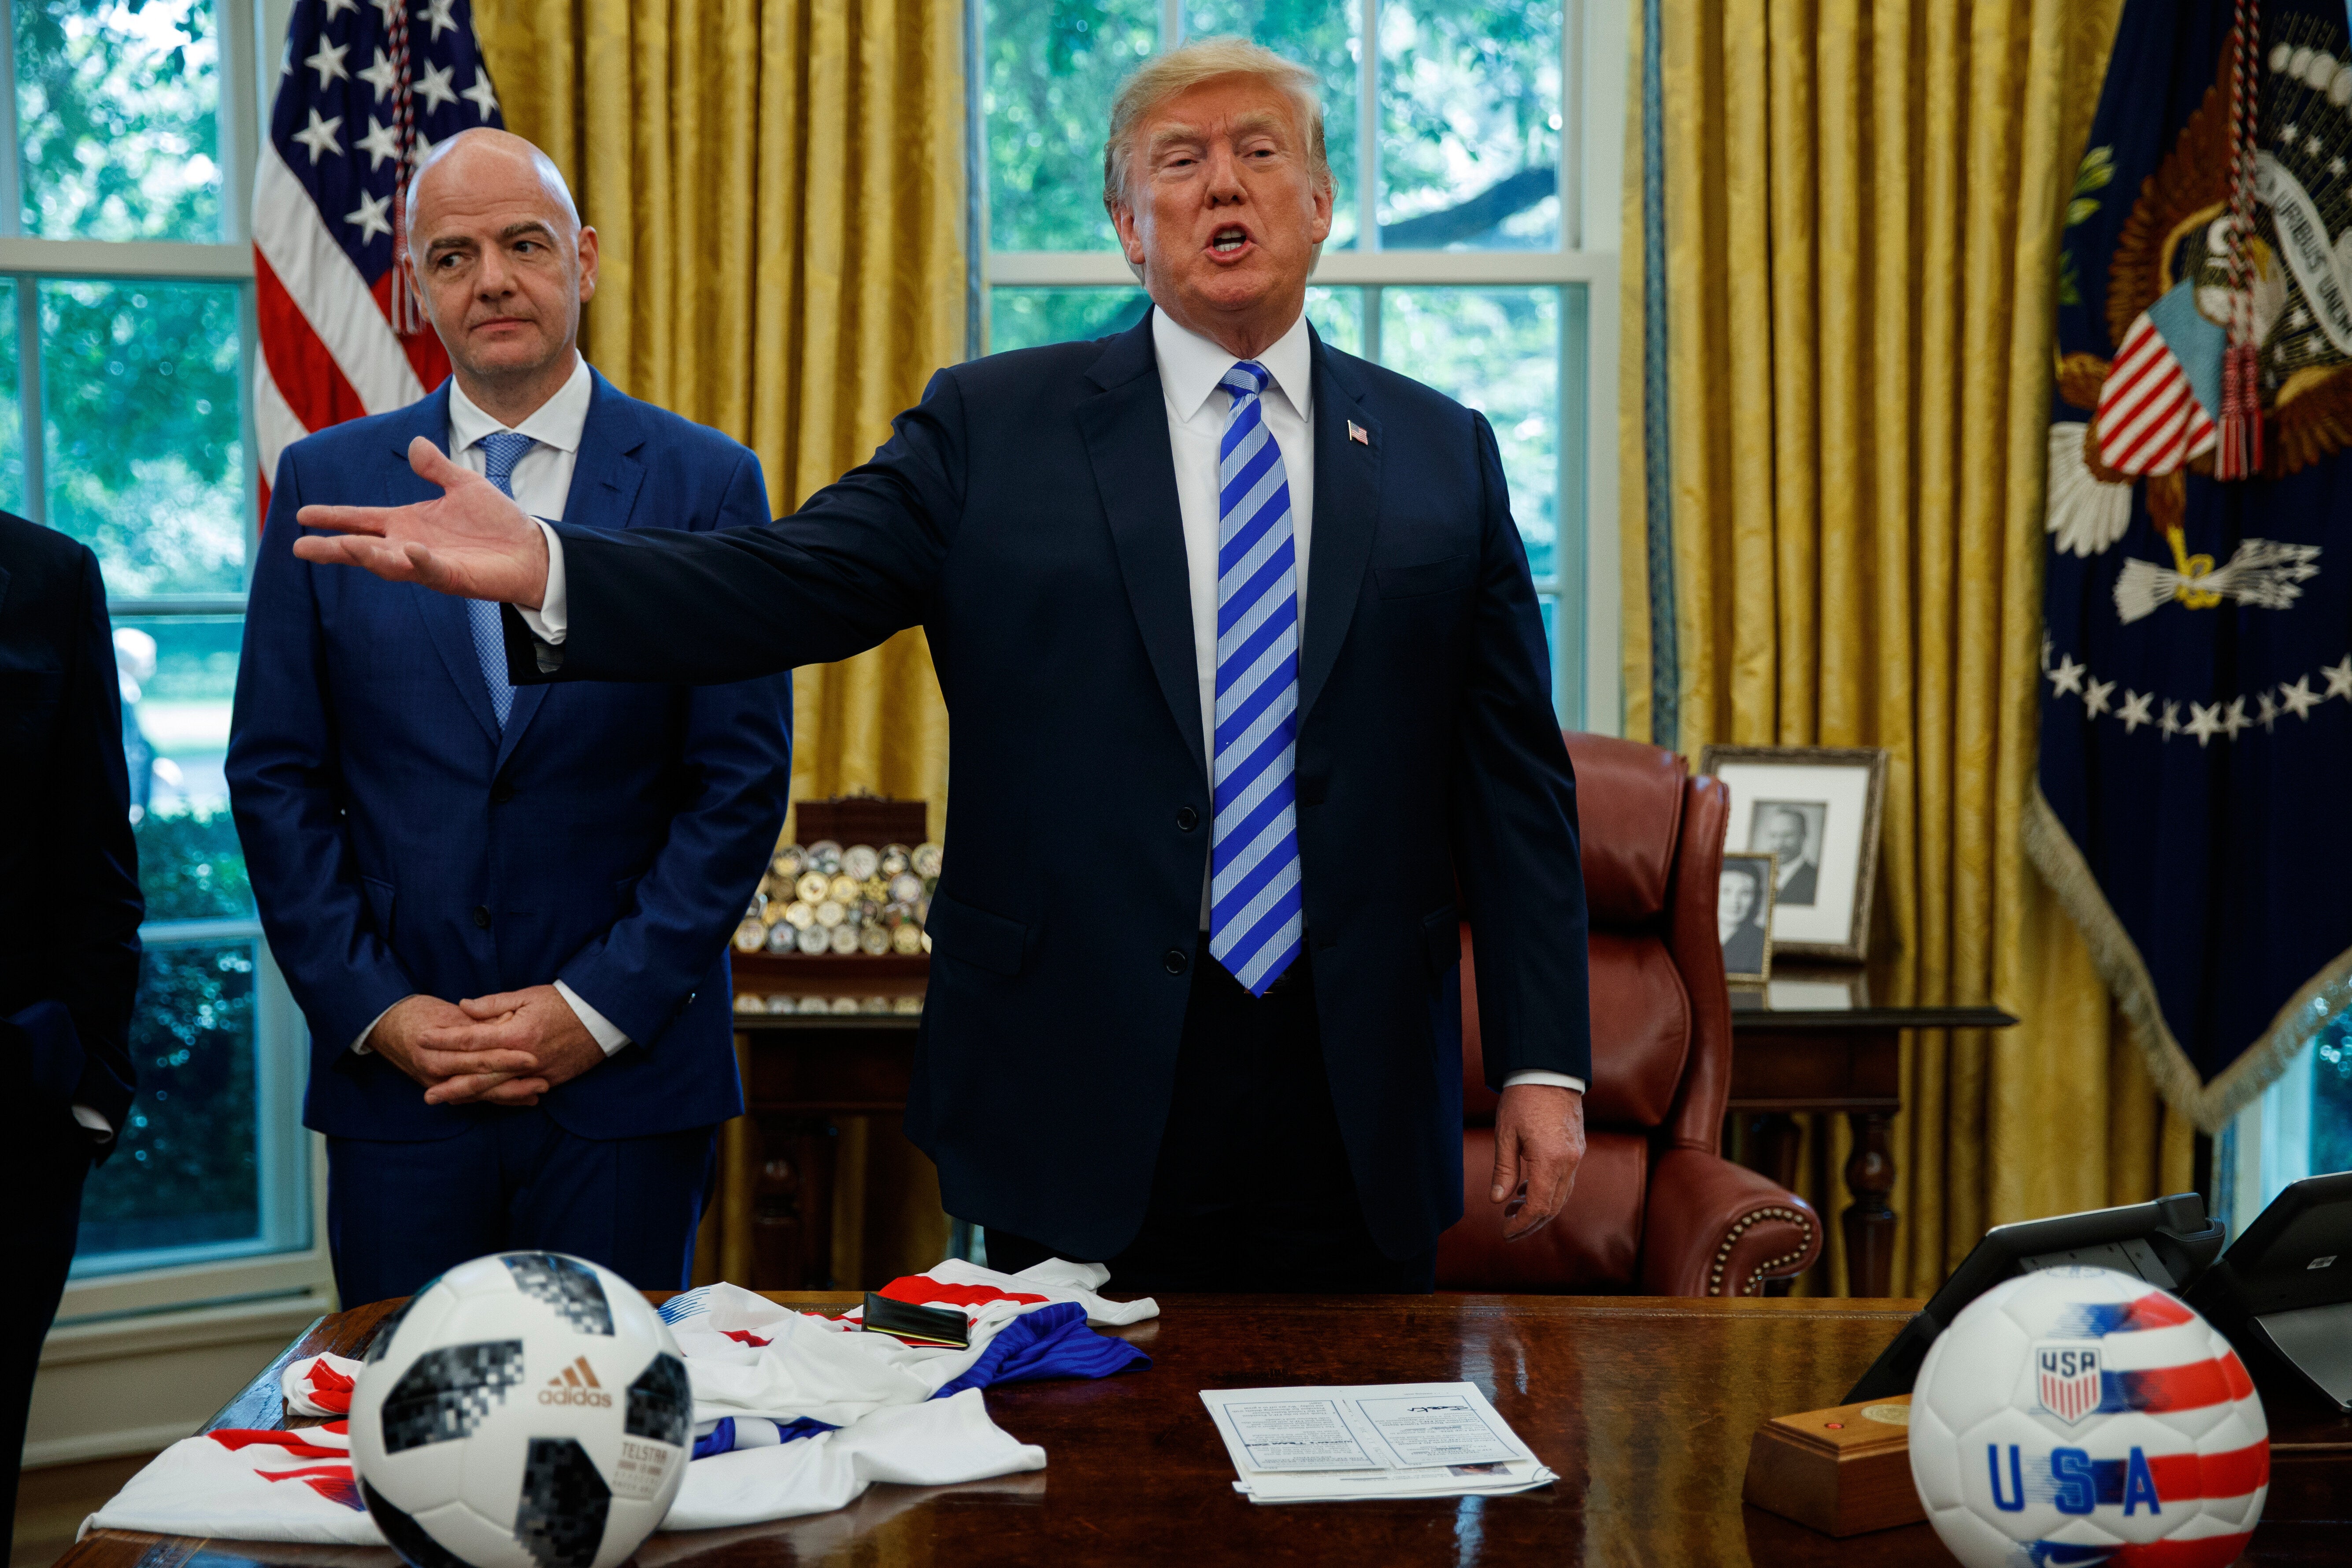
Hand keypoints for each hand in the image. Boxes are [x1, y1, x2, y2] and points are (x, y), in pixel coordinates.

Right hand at [293, 436, 550, 606]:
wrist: (531, 549)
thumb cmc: (497, 521)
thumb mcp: (463, 485)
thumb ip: (437, 468)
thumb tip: (415, 443)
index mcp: (407, 523)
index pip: (361, 519)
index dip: (333, 518)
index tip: (301, 515)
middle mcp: (410, 545)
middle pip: (362, 547)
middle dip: (333, 548)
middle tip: (301, 548)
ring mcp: (428, 564)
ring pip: (388, 563)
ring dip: (366, 556)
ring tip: (343, 547)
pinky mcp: (452, 577)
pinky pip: (430, 570)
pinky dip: (418, 562)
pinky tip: (408, 551)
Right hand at [364, 994, 542, 1095]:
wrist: (386, 1026)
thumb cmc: (418, 1013)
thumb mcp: (446, 1012)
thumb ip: (476, 1020)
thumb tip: (506, 1022)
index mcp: (437, 1049)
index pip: (478, 1056)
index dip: (506, 1058)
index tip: (532, 1058)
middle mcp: (436, 1071)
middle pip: (481, 1081)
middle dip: (513, 1083)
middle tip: (544, 1082)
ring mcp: (438, 1084)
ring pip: (480, 1094)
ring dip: (510, 1095)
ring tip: (538, 1093)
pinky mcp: (443, 1089)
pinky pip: (474, 1097)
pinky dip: (498, 1098)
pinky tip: (522, 1099)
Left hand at [420, 985, 607, 1106]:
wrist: (602, 1018)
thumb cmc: (564, 1002)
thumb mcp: (528, 996)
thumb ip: (493, 1004)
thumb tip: (463, 1007)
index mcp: (516, 1033)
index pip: (471, 1038)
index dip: (444, 1039)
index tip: (422, 1039)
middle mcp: (523, 1058)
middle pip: (480, 1075)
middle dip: (451, 1085)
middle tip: (427, 1095)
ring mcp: (537, 1073)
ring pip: (497, 1089)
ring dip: (470, 1096)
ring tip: (448, 1101)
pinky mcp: (550, 1080)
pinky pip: (520, 1094)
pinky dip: (499, 1099)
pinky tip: (482, 1101)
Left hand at [1491, 1084, 1586, 1241]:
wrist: (1548, 1070)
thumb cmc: (1522, 1098)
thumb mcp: (1506, 1134)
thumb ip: (1504, 1170)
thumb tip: (1498, 1201)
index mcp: (1550, 1160)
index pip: (1540, 1207)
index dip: (1523, 1224)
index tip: (1506, 1232)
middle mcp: (1569, 1161)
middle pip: (1554, 1207)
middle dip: (1531, 1222)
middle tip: (1509, 1229)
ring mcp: (1577, 1155)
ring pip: (1562, 1195)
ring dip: (1541, 1208)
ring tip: (1514, 1210)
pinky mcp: (1577, 1147)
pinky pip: (1566, 1180)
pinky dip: (1549, 1191)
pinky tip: (1528, 1189)